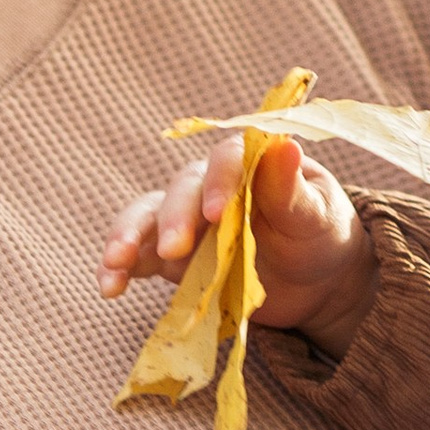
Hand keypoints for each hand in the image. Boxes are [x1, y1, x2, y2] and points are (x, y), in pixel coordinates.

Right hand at [100, 134, 375, 357]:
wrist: (314, 279)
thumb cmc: (319, 234)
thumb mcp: (316, 214)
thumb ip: (292, 188)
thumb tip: (285, 144)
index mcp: (248, 162)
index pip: (226, 160)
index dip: (219, 182)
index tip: (219, 214)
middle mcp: (208, 184)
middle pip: (181, 190)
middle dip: (174, 218)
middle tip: (175, 249)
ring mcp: (185, 219)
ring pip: (147, 216)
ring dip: (128, 235)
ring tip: (116, 263)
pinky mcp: (170, 256)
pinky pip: (138, 254)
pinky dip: (119, 266)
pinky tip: (109, 284)